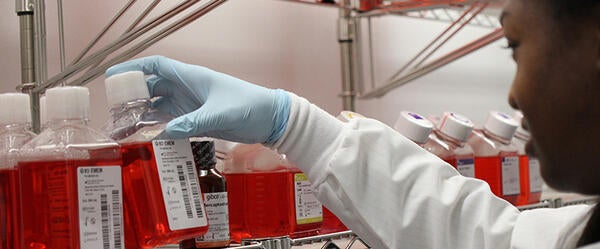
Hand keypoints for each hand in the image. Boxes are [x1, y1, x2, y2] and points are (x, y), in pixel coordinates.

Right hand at [106, 55, 289, 144]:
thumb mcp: (219, 114)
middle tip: (114, 111)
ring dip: (143, 116)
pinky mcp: (197, 121)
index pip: (157, 66)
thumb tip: (164, 133)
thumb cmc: (249, 105)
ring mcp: (191, 105)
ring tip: (123, 129)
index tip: (113, 75)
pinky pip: (171, 123)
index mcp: (192, 77)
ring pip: (159, 108)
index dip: (134, 68)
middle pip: (152, 88)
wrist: (270, 118)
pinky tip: (146, 138)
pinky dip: (158, 129)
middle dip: (133, 98)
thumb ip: (192, 123)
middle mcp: (188, 89)